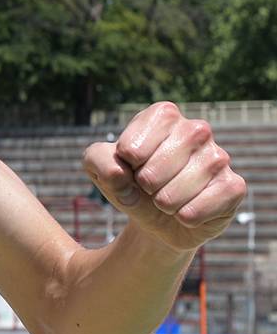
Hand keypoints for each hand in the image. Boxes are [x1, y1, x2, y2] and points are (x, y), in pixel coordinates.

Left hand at [87, 104, 245, 253]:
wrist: (158, 217)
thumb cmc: (130, 184)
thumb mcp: (102, 168)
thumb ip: (99, 160)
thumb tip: (122, 172)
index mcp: (163, 116)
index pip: (130, 149)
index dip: (125, 167)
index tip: (131, 165)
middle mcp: (196, 129)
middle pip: (152, 172)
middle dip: (143, 188)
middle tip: (150, 187)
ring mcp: (219, 157)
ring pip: (176, 192)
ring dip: (163, 204)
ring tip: (166, 199)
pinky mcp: (234, 186)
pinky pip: (200, 208)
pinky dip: (185, 217)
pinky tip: (186, 212)